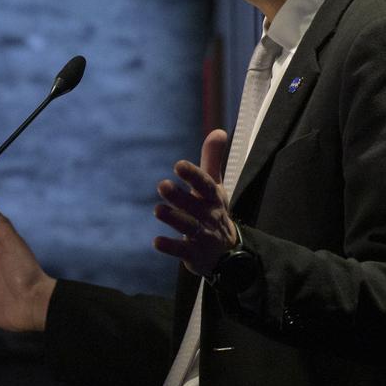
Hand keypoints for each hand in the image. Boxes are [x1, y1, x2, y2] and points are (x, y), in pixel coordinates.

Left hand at [152, 129, 239, 275]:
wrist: (228, 253)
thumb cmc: (214, 211)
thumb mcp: (215, 186)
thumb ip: (212, 159)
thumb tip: (218, 130)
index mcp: (214, 197)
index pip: (205, 185)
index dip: (193, 176)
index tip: (178, 166)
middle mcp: (210, 215)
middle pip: (195, 206)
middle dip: (179, 197)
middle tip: (162, 185)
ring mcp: (203, 236)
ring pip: (189, 227)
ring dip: (174, 219)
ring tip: (158, 210)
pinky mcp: (194, 254)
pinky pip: (182, 251)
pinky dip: (170, 247)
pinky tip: (156, 242)